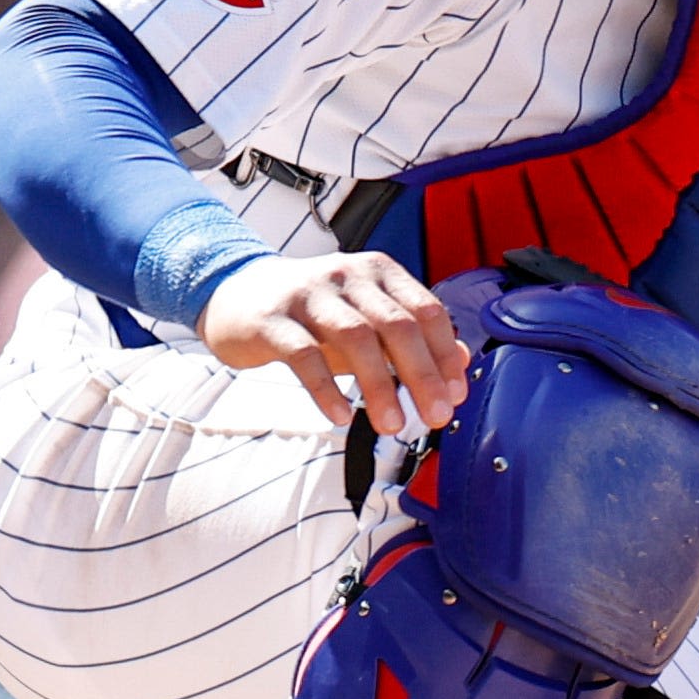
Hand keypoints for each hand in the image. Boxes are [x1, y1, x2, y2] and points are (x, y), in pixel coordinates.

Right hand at [199, 250, 468, 434]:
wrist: (237, 294)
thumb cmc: (313, 313)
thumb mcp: (366, 318)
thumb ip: (413, 338)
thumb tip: (462, 362)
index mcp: (378, 272)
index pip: (426, 310)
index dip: (445, 354)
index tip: (455, 395)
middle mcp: (347, 276)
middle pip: (396, 324)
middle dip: (422, 375)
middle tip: (436, 417)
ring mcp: (308, 295)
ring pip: (355, 336)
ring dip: (379, 384)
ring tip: (392, 425)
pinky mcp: (272, 319)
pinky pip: (304, 354)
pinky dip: (326, 388)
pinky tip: (340, 416)